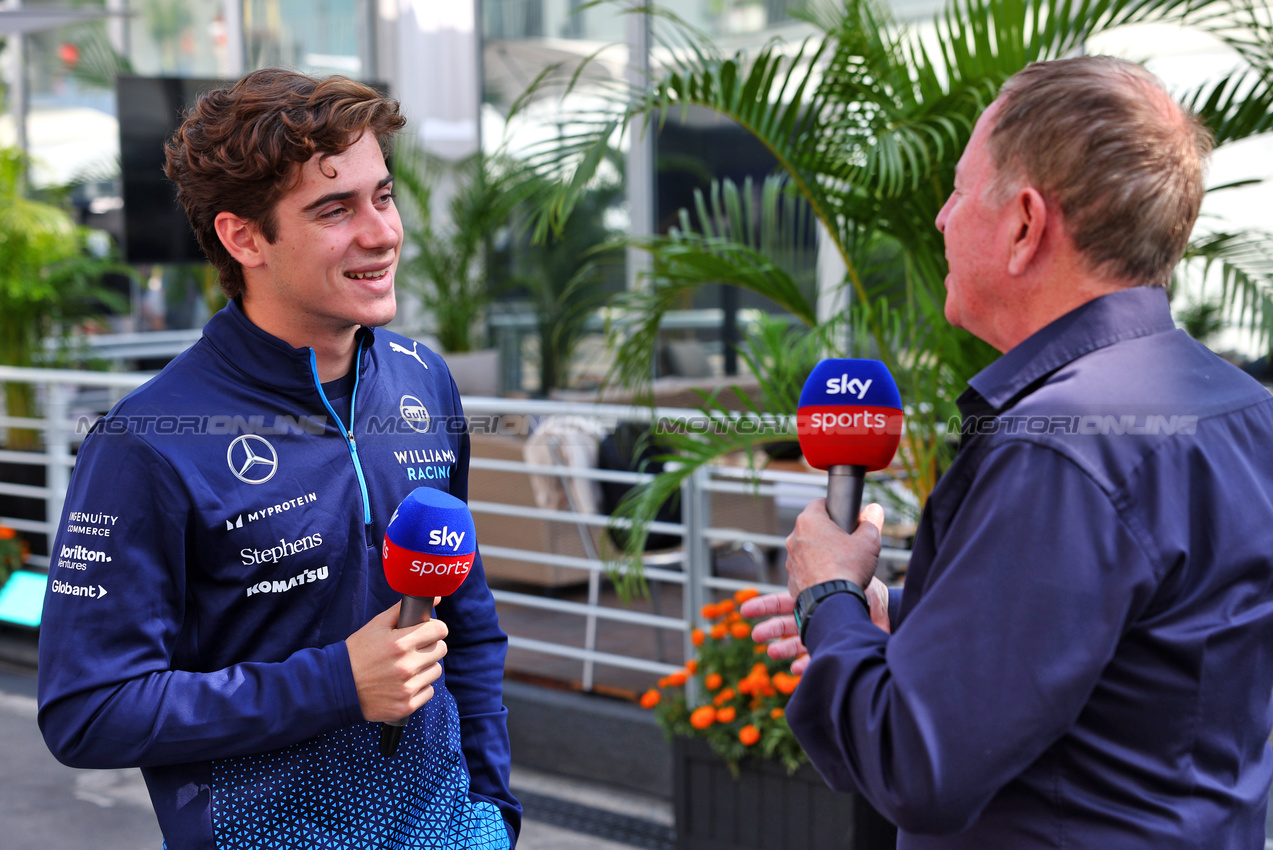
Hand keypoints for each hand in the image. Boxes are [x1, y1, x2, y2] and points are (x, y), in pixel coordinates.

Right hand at [346, 600, 447, 722]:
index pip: (440, 630)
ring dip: (425, 667)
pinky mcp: (406, 706)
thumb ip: (403, 610)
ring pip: (436, 671)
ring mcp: (407, 688)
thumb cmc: (357, 652)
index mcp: (399, 643)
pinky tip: (403, 683)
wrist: (337, 686)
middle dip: (430, 646)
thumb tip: (434, 599)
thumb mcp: (376, 626)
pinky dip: (419, 687)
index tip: (428, 631)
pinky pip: (429, 691)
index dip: (435, 628)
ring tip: (406, 667)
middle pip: (441, 650)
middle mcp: (406, 666)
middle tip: (415, 649)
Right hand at [740, 578, 890, 674]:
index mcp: (814, 598)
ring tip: (772, 653)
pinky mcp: (829, 650)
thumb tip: (845, 584)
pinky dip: (805, 665)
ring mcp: (820, 635)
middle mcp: (813, 617)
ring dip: (783, 649)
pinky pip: (814, 659)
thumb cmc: (872, 596)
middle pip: (784, 624)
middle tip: (755, 635)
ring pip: (796, 643)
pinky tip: (795, 669)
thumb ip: (853, 586)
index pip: (782, 602)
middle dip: (769, 629)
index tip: (744, 610)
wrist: (884, 614)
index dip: (763, 606)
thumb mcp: (865, 588)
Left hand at [785, 500, 884, 597]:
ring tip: (841, 563)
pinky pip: (805, 570)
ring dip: (821, 553)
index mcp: (809, 522)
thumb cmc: (848, 570)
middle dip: (829, 532)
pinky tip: (831, 578)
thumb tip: (874, 510)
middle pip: (813, 527)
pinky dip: (816, 572)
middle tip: (847, 542)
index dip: (835, 508)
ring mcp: (791, 560)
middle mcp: (794, 538)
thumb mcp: (868, 542)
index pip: (820, 503)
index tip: (847, 518)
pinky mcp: (792, 579)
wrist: (832, 603)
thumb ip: (871, 522)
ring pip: (807, 549)